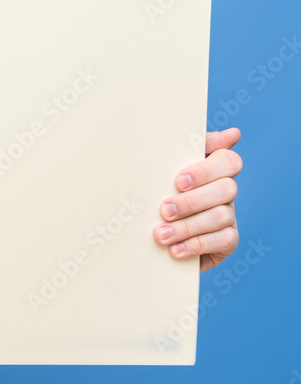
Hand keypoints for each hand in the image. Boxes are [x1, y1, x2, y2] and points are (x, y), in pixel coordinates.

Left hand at [153, 128, 241, 271]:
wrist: (149, 233)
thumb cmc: (159, 190)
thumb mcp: (166, 167)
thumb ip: (190, 147)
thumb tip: (233, 133)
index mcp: (214, 170)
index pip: (228, 161)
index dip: (205, 171)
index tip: (178, 181)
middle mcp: (226, 192)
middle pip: (226, 189)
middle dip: (191, 202)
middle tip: (163, 210)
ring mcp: (230, 216)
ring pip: (221, 216)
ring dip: (188, 227)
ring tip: (160, 235)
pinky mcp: (228, 241)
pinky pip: (223, 241)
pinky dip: (196, 245)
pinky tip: (175, 250)